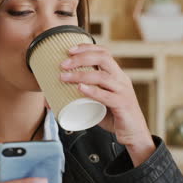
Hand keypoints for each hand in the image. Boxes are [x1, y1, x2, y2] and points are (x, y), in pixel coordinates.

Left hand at [59, 43, 154, 165]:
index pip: (104, 53)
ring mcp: (123, 91)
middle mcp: (121, 79)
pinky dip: (92, 91)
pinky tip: (80, 88)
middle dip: (81, 58)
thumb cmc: (112, 116)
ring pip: (102, 76)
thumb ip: (78, 99)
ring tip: (63, 77)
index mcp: (116, 74)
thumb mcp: (96, 103)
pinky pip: (107, 96)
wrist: (133, 134)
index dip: (87, 48)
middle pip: (103, 58)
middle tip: (63, 64)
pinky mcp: (123, 105)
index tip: (69, 50)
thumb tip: (49, 101)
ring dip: (80, 75)